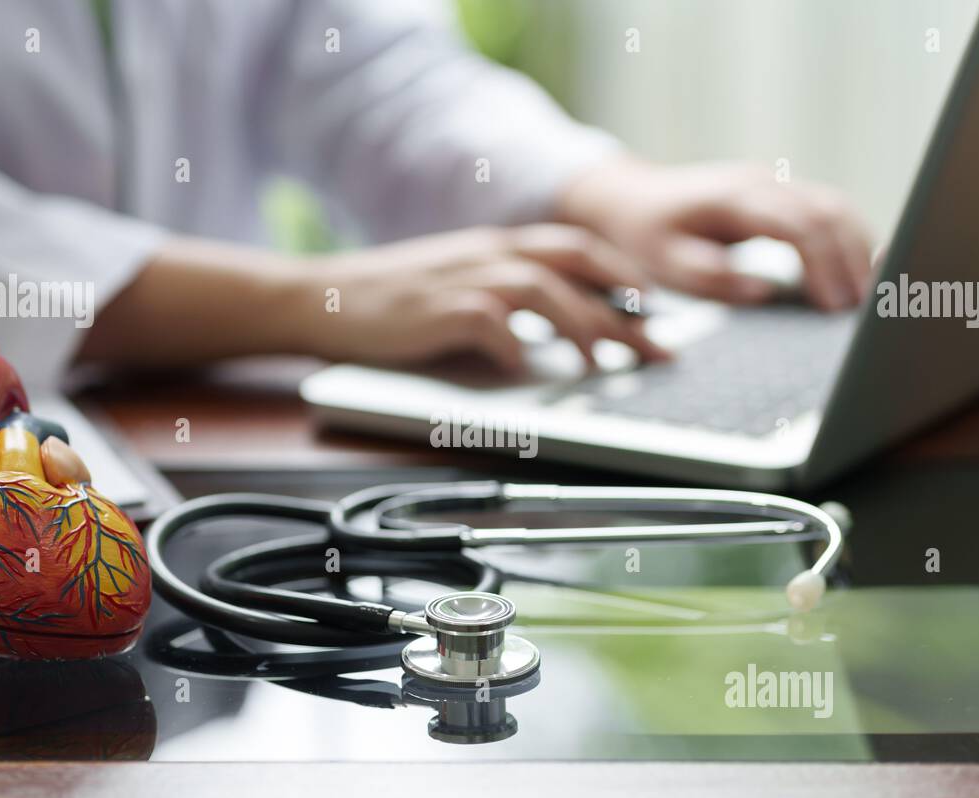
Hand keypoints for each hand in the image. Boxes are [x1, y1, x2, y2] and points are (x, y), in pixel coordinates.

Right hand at [84, 228, 665, 371]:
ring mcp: (465, 277)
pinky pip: (494, 325)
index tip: (656, 311)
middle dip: (628, 306)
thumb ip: (502, 304)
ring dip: (585, 327)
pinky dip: (518, 349)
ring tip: (607, 364)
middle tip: (660, 347)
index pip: (577, 250)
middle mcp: (489, 253)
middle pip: (579, 265)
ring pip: (547, 290)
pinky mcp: (440, 308)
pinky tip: (526, 371)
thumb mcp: (453, 288)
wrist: (317, 298)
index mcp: (496, 246)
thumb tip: (553, 342)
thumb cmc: (386, 303)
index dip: (624, 277)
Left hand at [557, 158, 874, 310]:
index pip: (798, 226)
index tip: (835, 306)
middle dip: (853, 261)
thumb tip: (764, 291)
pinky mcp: (778, 195)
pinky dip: (846, 240)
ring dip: (858, 249)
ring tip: (870, 297)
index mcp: (735, 198)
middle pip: (829, 212)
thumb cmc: (644, 234)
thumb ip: (711, 277)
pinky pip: (825, 210)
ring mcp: (773, 184)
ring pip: (836, 206)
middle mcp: (761, 183)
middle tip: (865, 310)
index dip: (824, 265)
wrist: (629, 198)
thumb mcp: (664, 263)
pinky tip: (855, 273)